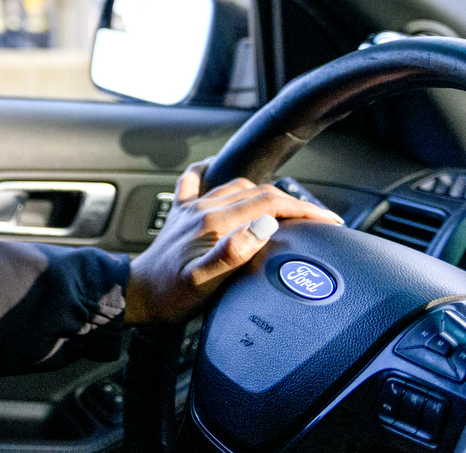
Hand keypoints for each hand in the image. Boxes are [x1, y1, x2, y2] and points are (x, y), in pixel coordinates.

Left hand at [123, 161, 344, 325]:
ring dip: (264, 192)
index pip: (269, 204)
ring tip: (286, 206)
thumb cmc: (171, 295)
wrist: (136, 295)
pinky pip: (194, 182)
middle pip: (258, 192)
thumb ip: (235, 252)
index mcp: (215, 223)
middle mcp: (204, 209)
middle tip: (317, 218)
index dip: (304, 210)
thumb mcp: (205, 282)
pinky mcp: (180, 214)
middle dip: (292, 202)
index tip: (328, 220)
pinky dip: (210, 173)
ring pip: (235, 186)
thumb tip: (265, 224)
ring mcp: (191, 209)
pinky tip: (215, 171)